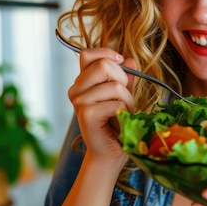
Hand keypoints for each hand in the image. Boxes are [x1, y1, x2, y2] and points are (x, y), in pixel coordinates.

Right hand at [67, 47, 135, 163]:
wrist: (111, 152)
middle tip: (124, 98)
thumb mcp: (123, 95)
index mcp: (82, 82)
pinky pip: (114, 102)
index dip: (107, 53)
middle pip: (104, 65)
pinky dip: (124, 111)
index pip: (88, 54)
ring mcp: (79, 102)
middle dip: (123, 80)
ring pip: (114, 85)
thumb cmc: (117, 123)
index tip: (121, 62)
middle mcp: (76, 90)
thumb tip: (130, 60)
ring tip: (123, 112)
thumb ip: (125, 77)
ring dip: (127, 100)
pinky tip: (119, 120)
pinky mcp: (86, 114)